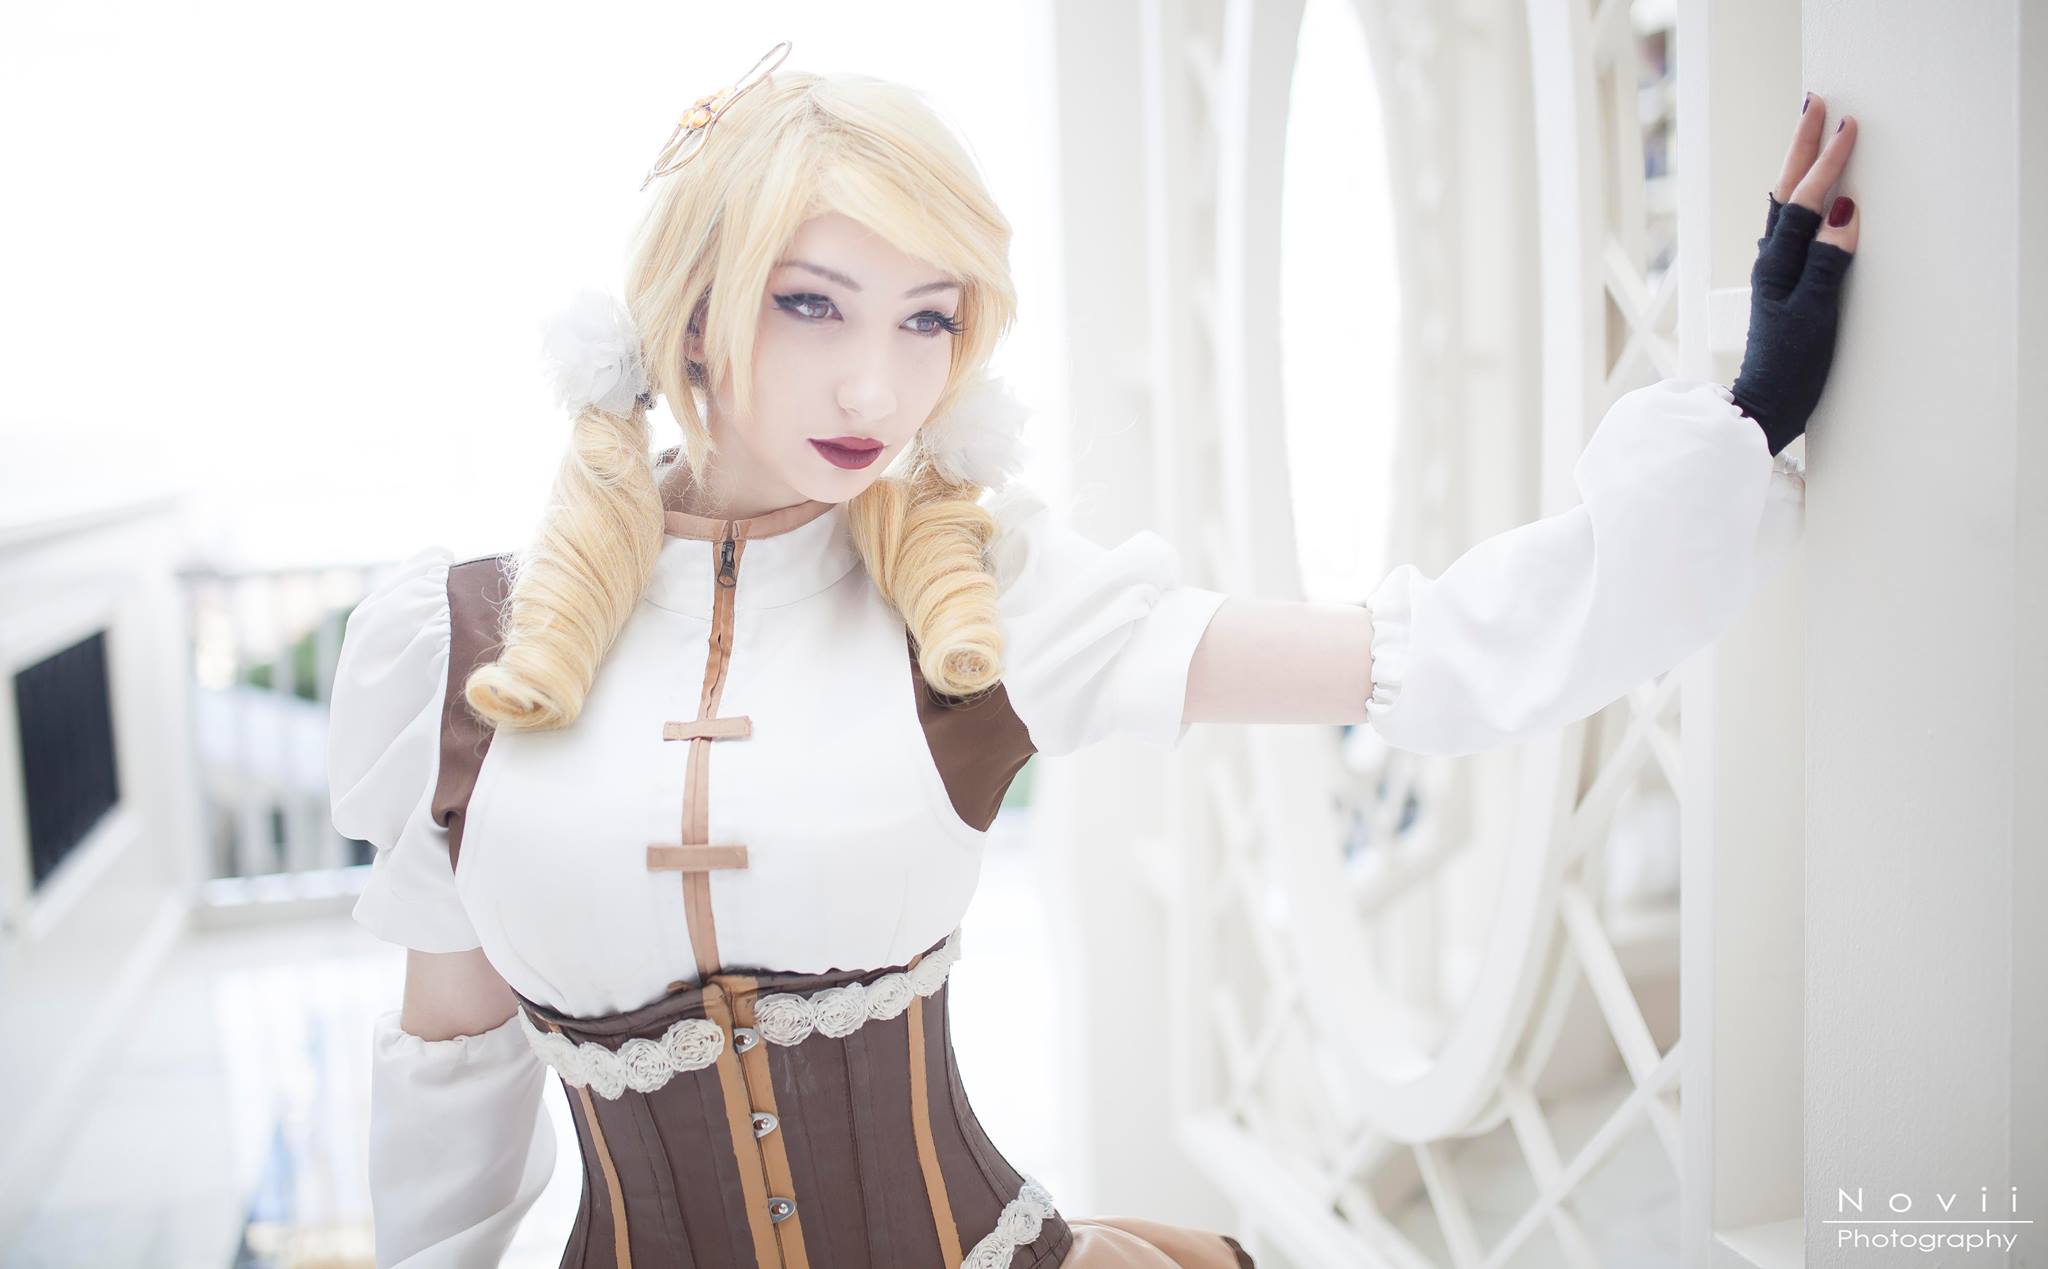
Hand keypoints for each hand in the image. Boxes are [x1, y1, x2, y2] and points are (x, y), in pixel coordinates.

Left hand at [1730, 92, 1860, 455]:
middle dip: (1802, 147)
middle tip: (1815, 103)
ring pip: (1785, 206)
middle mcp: (1771, 261)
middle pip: (1787, 192)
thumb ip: (1828, 262)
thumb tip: (1844, 212)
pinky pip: (1790, 228)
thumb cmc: (1789, 366)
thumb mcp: (1815, 314)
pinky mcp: (1780, 286)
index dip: (1827, 163)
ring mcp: (1773, 272)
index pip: (1807, 201)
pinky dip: (1799, 201)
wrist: (1763, 405)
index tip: (1847, 126)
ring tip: (1809, 136)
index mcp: (1779, 264)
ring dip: (1797, 168)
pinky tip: (1805, 198)